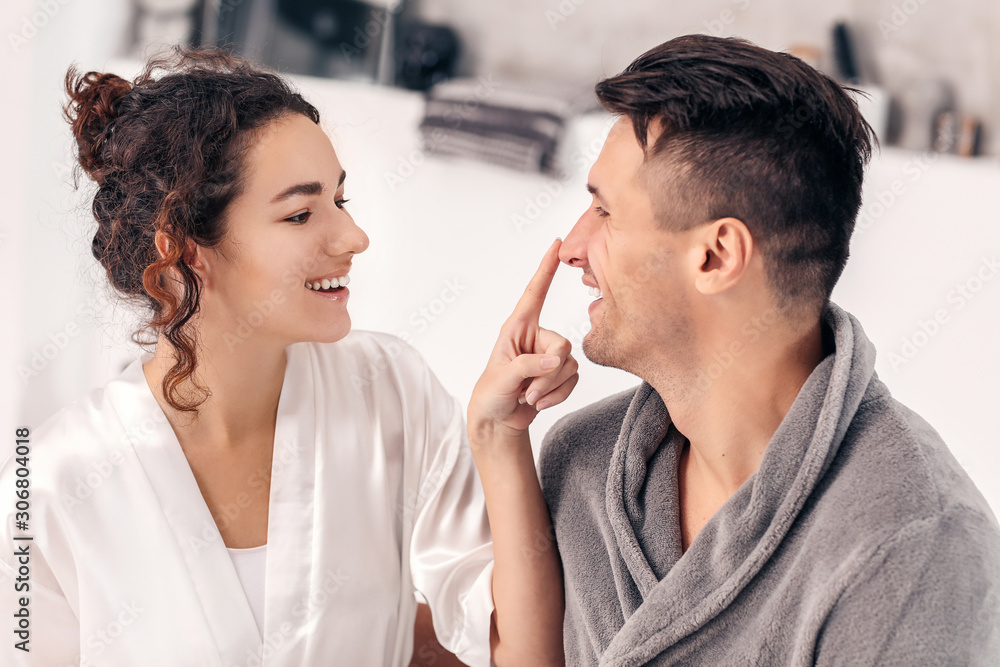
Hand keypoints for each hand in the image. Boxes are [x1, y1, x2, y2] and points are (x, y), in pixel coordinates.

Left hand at [468, 239, 579, 443]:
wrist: (498, 421)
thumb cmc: (490, 394)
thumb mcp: (501, 378)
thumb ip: (527, 366)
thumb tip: (555, 361)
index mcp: (517, 327)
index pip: (534, 293)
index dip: (545, 269)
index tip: (556, 244)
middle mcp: (536, 337)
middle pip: (562, 346)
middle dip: (548, 374)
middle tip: (528, 391)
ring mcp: (549, 355)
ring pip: (569, 366)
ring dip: (550, 388)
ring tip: (528, 397)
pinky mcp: (559, 373)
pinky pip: (573, 379)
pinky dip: (557, 395)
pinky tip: (539, 402)